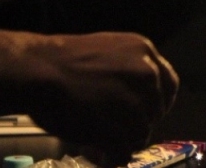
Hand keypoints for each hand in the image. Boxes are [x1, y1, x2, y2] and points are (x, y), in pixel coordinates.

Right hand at [29, 32, 178, 165]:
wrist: (37, 70)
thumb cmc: (62, 62)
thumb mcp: (108, 53)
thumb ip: (129, 70)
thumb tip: (140, 97)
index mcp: (144, 51)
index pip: (169, 85)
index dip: (156, 103)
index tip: (144, 112)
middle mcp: (146, 73)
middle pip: (156, 112)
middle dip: (138, 122)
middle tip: (115, 127)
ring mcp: (134, 101)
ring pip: (142, 134)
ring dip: (124, 140)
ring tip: (102, 137)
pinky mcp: (119, 127)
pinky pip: (125, 151)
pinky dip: (114, 155)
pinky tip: (100, 150)